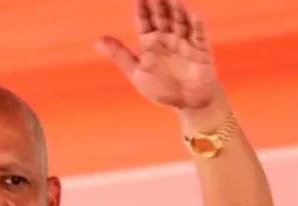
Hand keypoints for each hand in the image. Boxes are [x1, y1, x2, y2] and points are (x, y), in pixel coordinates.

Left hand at [95, 0, 219, 110]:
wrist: (187, 103)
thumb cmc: (161, 87)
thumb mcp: (136, 72)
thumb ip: (119, 55)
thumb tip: (97, 40)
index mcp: (150, 42)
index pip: (144, 21)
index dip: (141, 8)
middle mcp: (167, 38)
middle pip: (162, 17)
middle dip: (159, 3)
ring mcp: (184, 42)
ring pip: (180, 22)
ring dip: (177, 10)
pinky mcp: (200, 50)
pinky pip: (198, 35)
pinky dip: (196, 25)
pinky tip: (192, 14)